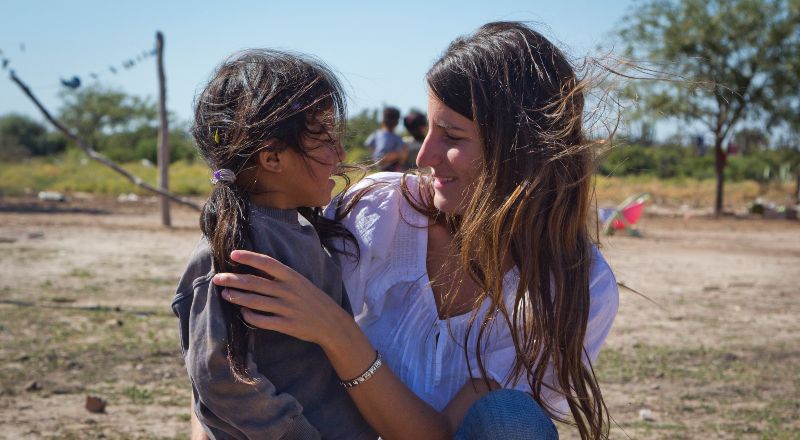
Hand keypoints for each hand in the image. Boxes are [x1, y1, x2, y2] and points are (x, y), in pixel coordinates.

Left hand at [213, 250, 352, 346]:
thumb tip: (254, 268)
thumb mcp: (300, 282)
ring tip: (225, 294)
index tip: (232, 254)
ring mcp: (287, 308)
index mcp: (293, 277)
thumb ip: (280, 276)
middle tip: (217, 278)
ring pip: (255, 301)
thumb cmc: (312, 299)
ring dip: (237, 297)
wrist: (331, 323)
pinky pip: (262, 320)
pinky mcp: (286, 325)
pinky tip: (241, 312)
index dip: (249, 258)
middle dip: (233, 279)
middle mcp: (289, 291)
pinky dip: (249, 316)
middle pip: (255, 283)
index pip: (267, 263)